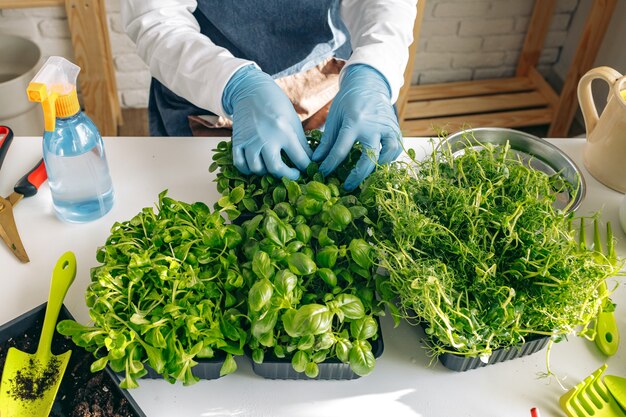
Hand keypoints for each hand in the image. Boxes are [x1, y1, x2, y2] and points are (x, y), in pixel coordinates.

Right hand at [222, 65, 310, 179]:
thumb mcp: (293, 121)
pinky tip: (256, 166)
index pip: (300, 159)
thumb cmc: (277, 106)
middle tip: (293, 174)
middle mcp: (266, 138)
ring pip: (257, 169)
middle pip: (276, 169)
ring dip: (267, 172)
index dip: (306, 167)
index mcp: (285, 132)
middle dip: (288, 175)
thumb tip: (310, 162)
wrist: (251, 91)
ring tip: (274, 167)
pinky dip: (248, 169)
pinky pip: (240, 164)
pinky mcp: (237, 141)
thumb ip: (301, 142)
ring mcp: (250, 141)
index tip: (307, 169)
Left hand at [312, 64, 401, 190]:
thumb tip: (317, 160)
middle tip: (347, 186)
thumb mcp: (335, 117)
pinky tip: (378, 167)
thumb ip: (327, 139)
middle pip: (368, 156)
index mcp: (354, 121)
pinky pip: (396, 149)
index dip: (331, 164)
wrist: (370, 84)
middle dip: (357, 175)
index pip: (341, 148)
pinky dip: (389, 160)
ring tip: (365, 179)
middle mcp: (373, 126)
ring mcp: (387, 128)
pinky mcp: (396, 129)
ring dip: (377, 169)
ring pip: (388, 154)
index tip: (323, 173)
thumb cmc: (349, 102)